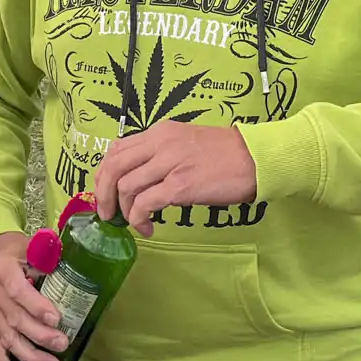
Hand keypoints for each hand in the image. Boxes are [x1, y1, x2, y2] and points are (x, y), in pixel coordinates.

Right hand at [0, 230, 67, 360]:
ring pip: (7, 339)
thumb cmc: (19, 253)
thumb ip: (50, 259)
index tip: (57, 320)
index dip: (36, 307)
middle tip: (62, 344)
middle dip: (40, 336)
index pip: (17, 292)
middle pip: (14, 320)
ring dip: (30, 356)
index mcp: (2, 270)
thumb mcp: (33, 247)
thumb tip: (78, 270)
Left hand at [94, 122, 257, 235]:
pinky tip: (148, 227)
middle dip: (103, 195)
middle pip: (114, 168)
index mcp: (160, 132)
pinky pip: (145, 204)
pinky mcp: (181, 185)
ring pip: (126, 187)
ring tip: (135, 223)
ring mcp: (170, 164)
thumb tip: (138, 179)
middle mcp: (161, 144)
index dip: (103, 174)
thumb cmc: (226, 154)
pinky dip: (139, 219)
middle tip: (107, 214)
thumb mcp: (186, 142)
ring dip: (124, 211)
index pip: (116, 150)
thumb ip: (160, 154)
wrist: (257, 158)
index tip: (104, 192)